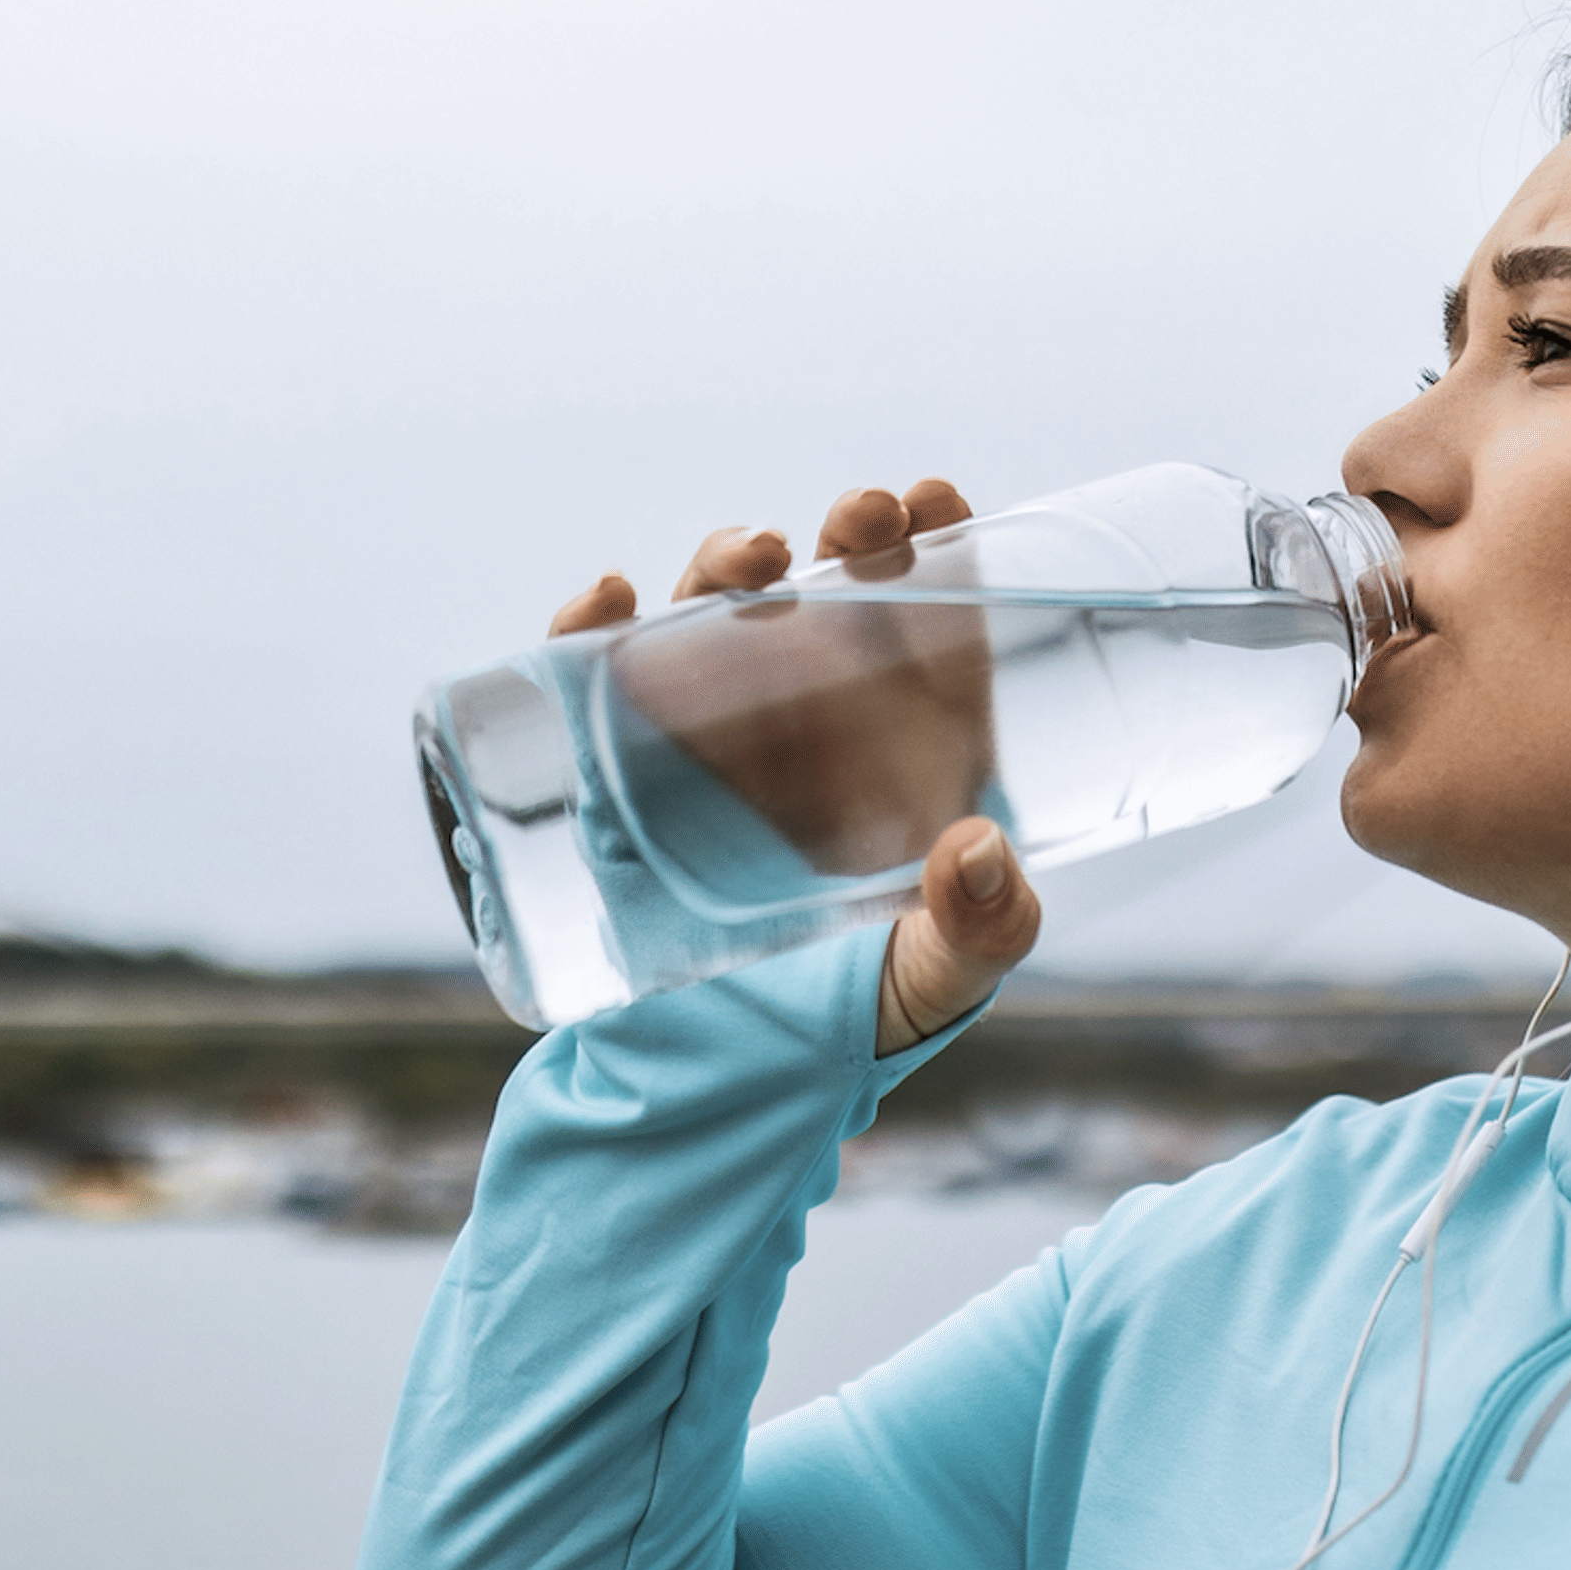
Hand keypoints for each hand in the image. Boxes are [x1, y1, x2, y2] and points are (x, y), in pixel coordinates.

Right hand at [548, 479, 1039, 1050]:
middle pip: (833, 590)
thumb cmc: (867, 1007)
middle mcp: (818, 714)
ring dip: (731, 563)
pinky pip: (601, 679)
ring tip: (756, 560)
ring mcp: (721, 733)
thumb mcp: (941, 977)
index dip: (936, 539)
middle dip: (845, 534)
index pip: (933, 611)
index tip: (932, 499)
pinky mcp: (631, 771)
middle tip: (858, 519)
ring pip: (722, 614)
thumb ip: (981, 930)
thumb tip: (977, 853)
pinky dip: (590, 629)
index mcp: (911, 739)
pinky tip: (606, 602)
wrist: (741, 1070)